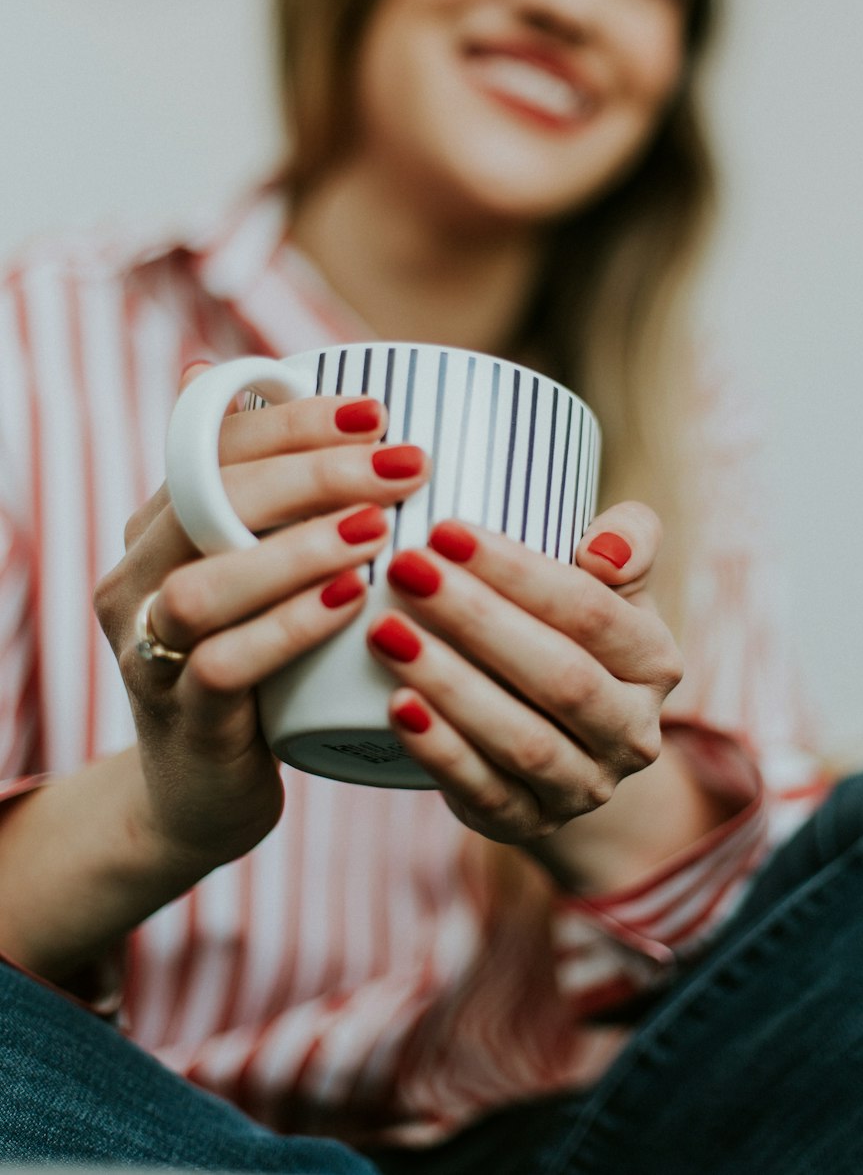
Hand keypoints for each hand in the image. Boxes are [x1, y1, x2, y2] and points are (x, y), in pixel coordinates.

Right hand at [94, 375, 429, 873]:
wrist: (198, 794)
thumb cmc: (251, 663)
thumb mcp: (254, 573)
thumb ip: (270, 498)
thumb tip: (272, 391)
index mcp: (155, 530)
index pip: (209, 445)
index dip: (292, 421)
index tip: (378, 412)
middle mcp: (136, 582)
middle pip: (205, 500)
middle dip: (311, 473)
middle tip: (404, 465)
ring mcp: (150, 654)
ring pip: (201, 587)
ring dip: (297, 550)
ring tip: (379, 528)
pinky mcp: (185, 721)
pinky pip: (224, 667)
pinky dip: (289, 628)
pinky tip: (351, 601)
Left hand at [368, 503, 680, 844]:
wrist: (559, 736)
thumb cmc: (570, 630)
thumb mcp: (609, 581)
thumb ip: (626, 539)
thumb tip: (603, 549)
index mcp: (655, 661)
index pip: (591, 611)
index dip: (517, 571)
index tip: (444, 530)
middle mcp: (633, 733)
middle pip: (559, 675)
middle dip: (476, 618)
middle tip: (405, 569)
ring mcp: (584, 788)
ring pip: (522, 740)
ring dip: (451, 684)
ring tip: (387, 632)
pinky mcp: (528, 824)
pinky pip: (485, 792)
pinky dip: (440, 750)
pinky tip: (396, 705)